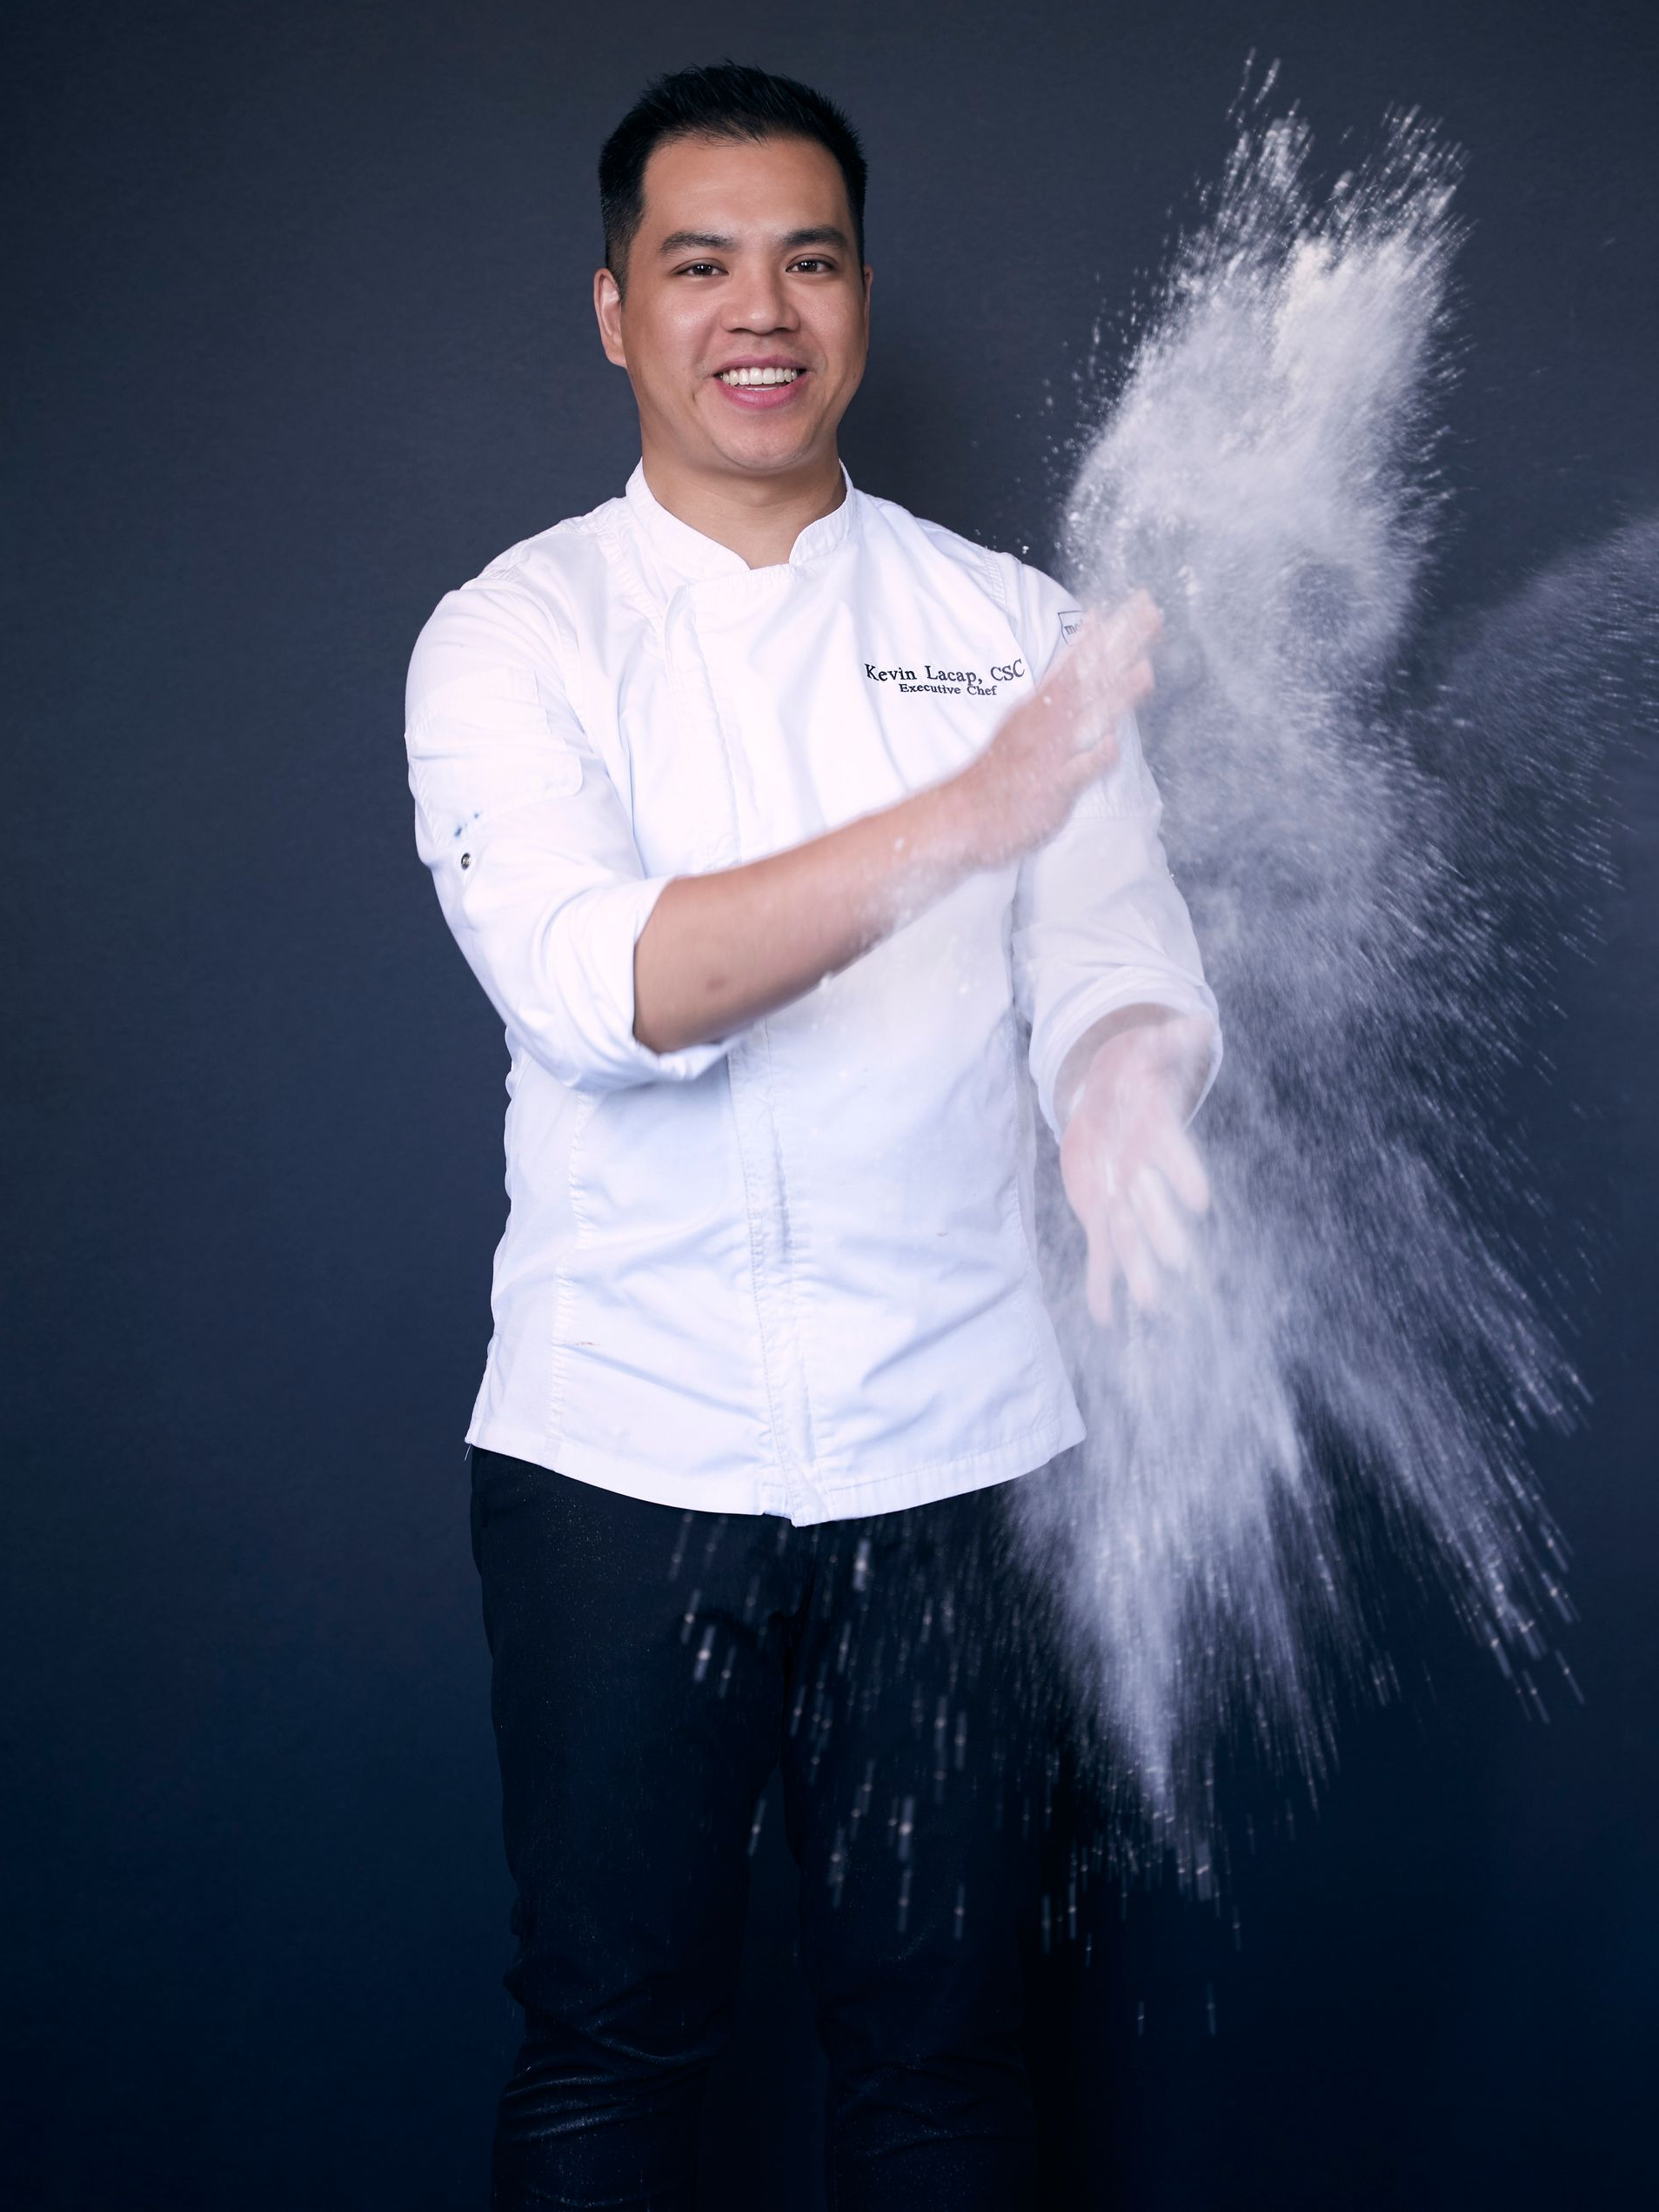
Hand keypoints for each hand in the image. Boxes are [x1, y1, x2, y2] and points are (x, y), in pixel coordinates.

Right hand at [955, 589, 1162, 869]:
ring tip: (1145, 671)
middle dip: (1122, 645)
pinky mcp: (1052, 787)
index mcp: (1041, 706)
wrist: (963, 817)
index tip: (1138, 602)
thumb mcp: (1026, 721)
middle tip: (1151, 612)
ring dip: (1116, 695)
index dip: (1110, 631)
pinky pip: (1078, 771)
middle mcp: (1047, 723)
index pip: (1081, 659)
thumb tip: (1086, 653)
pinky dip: (1095, 758)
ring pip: (1089, 719)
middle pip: (1091, 676)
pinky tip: (1112, 744)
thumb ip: (1059, 687)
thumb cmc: (1000, 773)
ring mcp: (1050, 754)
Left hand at [1058, 1010, 1214, 1324]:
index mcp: (1155, 1136)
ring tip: (1151, 1306)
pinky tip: (1106, 1318)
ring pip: (1129, 1240)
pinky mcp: (1100, 1215)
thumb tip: (1197, 1021)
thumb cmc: (1134, 1074)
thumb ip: (1171, 1040)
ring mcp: (1122, 1200)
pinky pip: (1101, 1255)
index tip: (1199, 1199)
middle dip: (1163, 1236)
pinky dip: (1102, 1287)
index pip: (1173, 1156)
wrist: (1109, 1098)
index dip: (1184, 1175)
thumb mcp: (1148, 1051)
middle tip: (1178, 1267)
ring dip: (1138, 1272)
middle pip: (1153, 1208)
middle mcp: (1143, 1175)